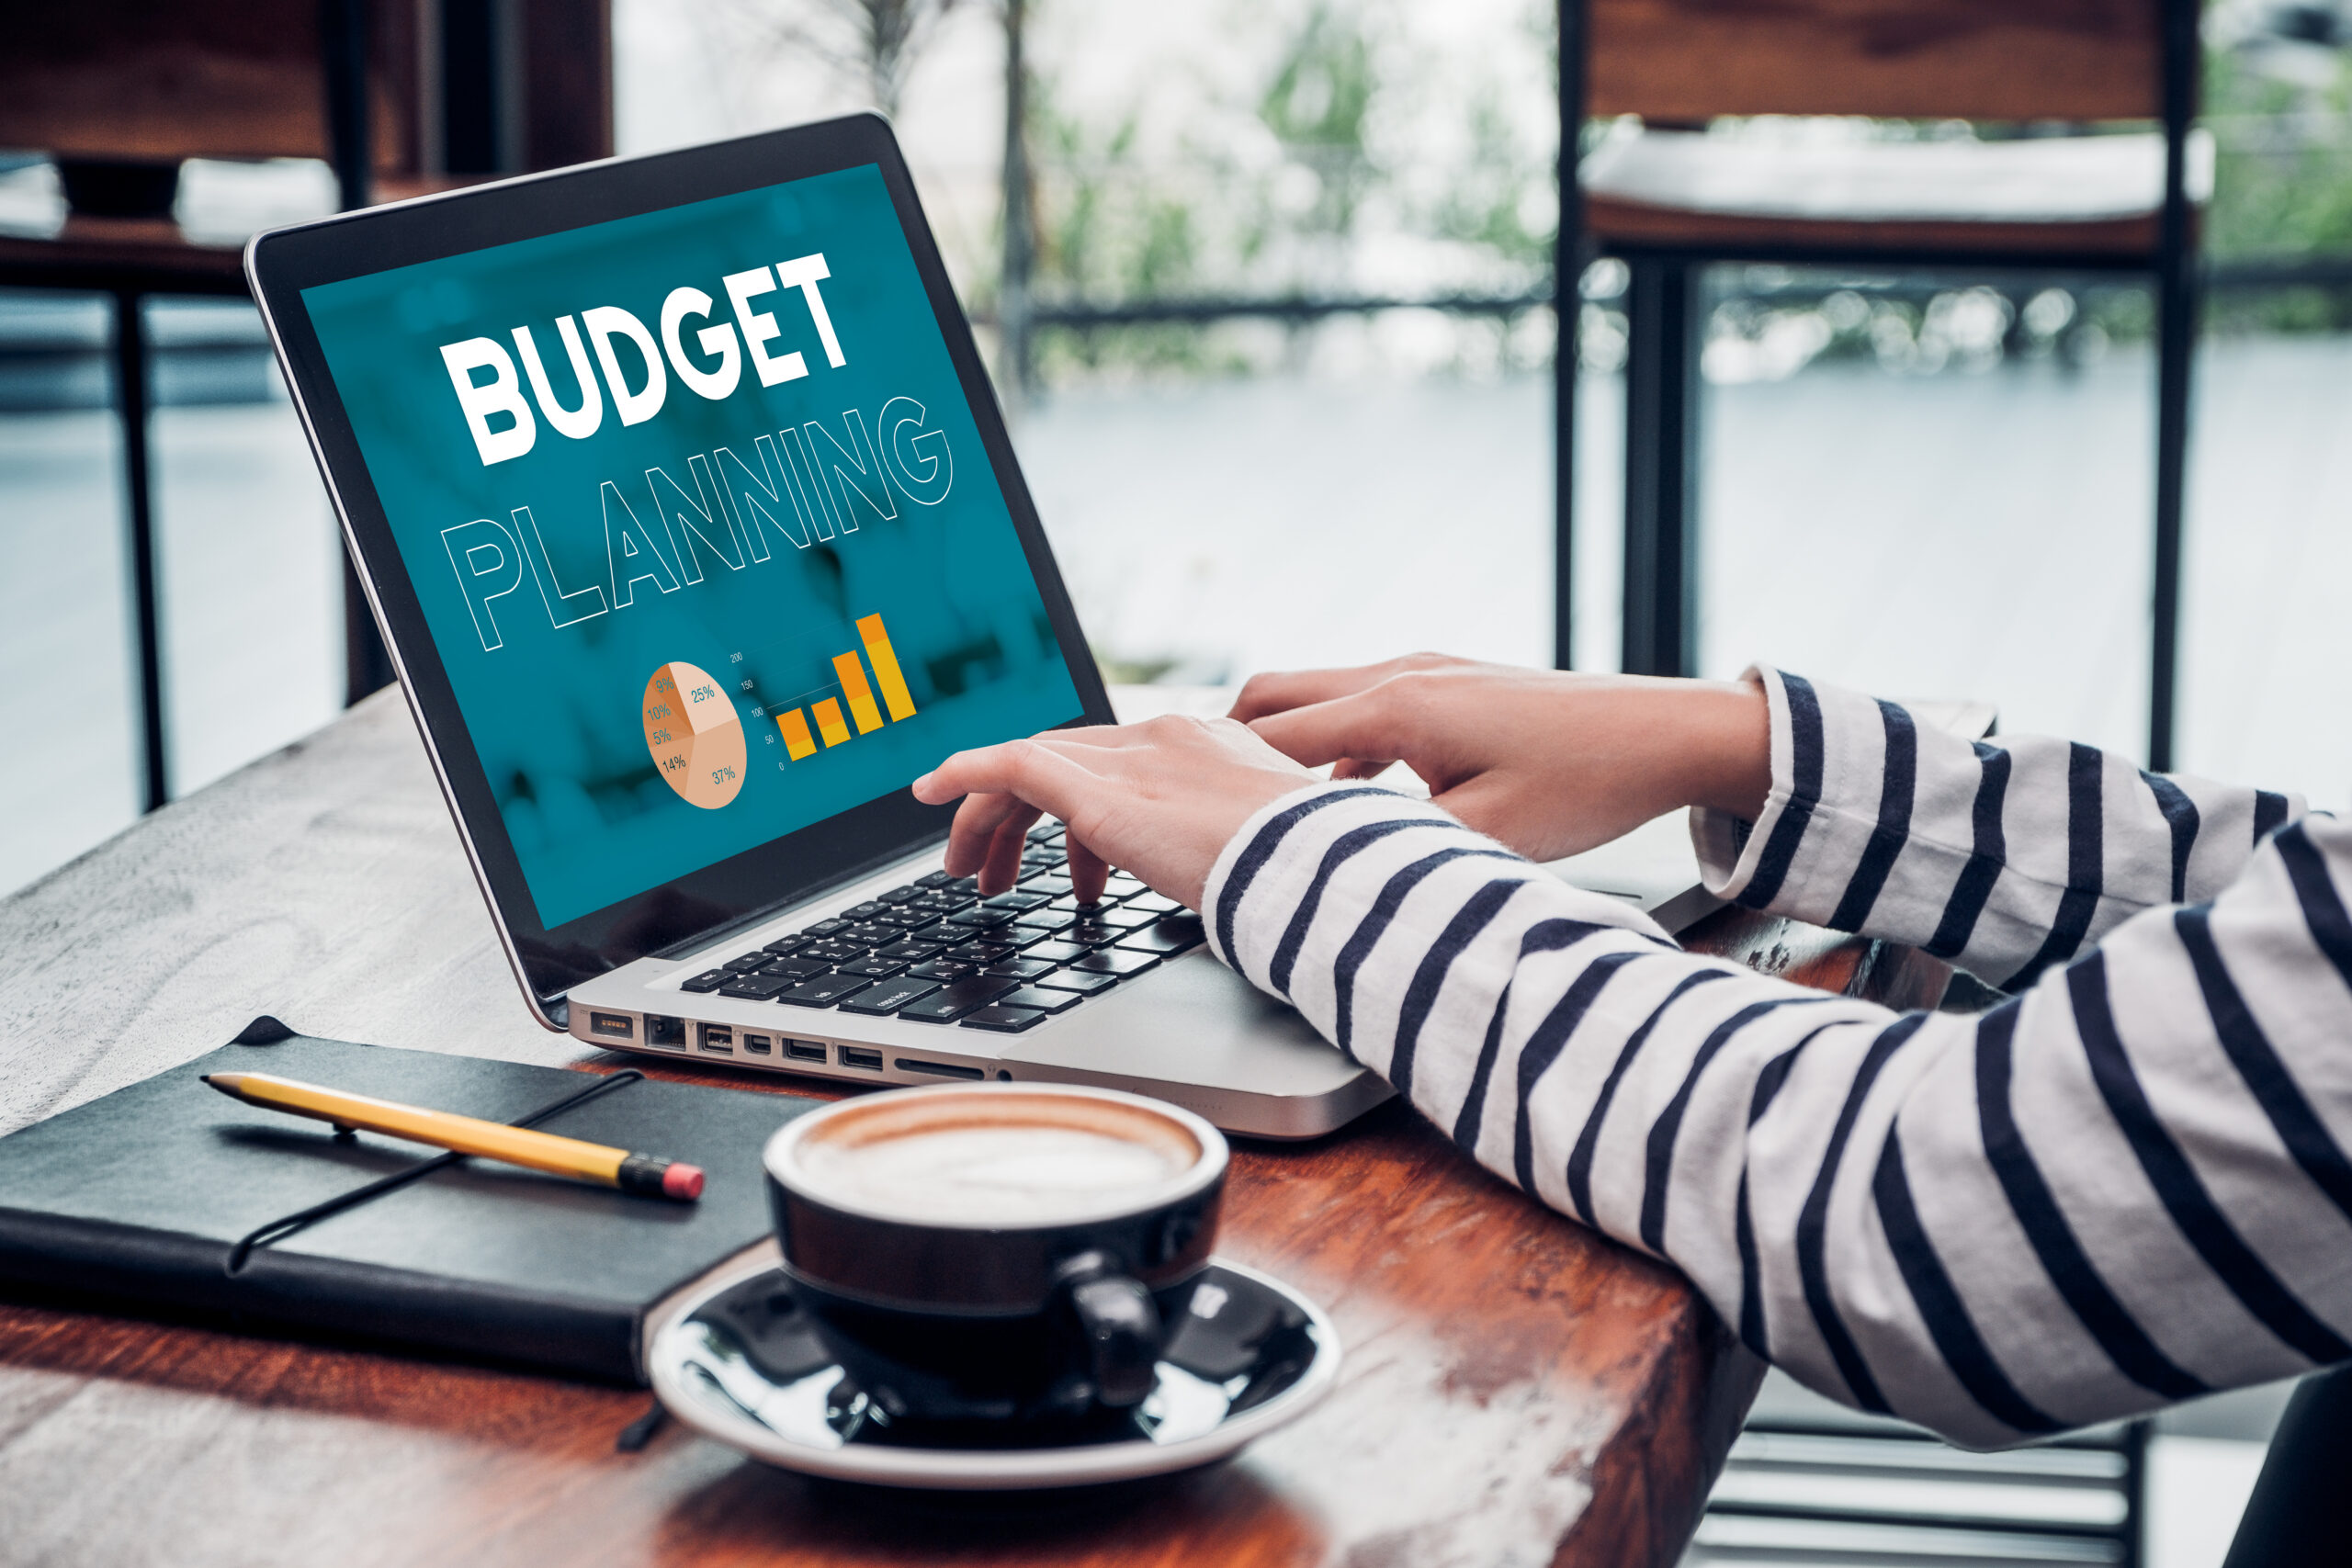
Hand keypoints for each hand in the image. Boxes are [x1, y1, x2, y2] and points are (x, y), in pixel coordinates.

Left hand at [911, 717, 1319, 908]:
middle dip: (1021, 819)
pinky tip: (930, 794)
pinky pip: (1013, 765)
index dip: (1078, 809)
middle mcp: (1166, 740)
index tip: (1070, 859)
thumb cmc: (1317, 883)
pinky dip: (966, 772)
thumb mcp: (1274, 862)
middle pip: (1066, 762)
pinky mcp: (1104, 792)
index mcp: (1210, 750)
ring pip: (1031, 766)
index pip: (1118, 764)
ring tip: (971, 876)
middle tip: (996, 873)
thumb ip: (1237, 862)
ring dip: (990, 819)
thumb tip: (1228, 897)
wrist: (1327, 875)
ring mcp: (1134, 760)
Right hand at [1230, 654, 1770, 863]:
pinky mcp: (1450, 681)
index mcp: (1398, 711)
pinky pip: (1361, 705)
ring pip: (1316, 697)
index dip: (1213, 778)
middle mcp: (1401, 674)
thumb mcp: (1486, 839)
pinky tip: (1346, 797)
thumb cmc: (1585, 784)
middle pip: (1273, 696)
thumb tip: (1331, 879)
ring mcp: (1426, 669)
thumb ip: (1397, 851)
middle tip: (1187, 799)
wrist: (1664, 733)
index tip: (1170, 810)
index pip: (1271, 740)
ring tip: (1255, 806)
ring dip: (1280, 745)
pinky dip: (1333, 744)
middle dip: (1222, 745)